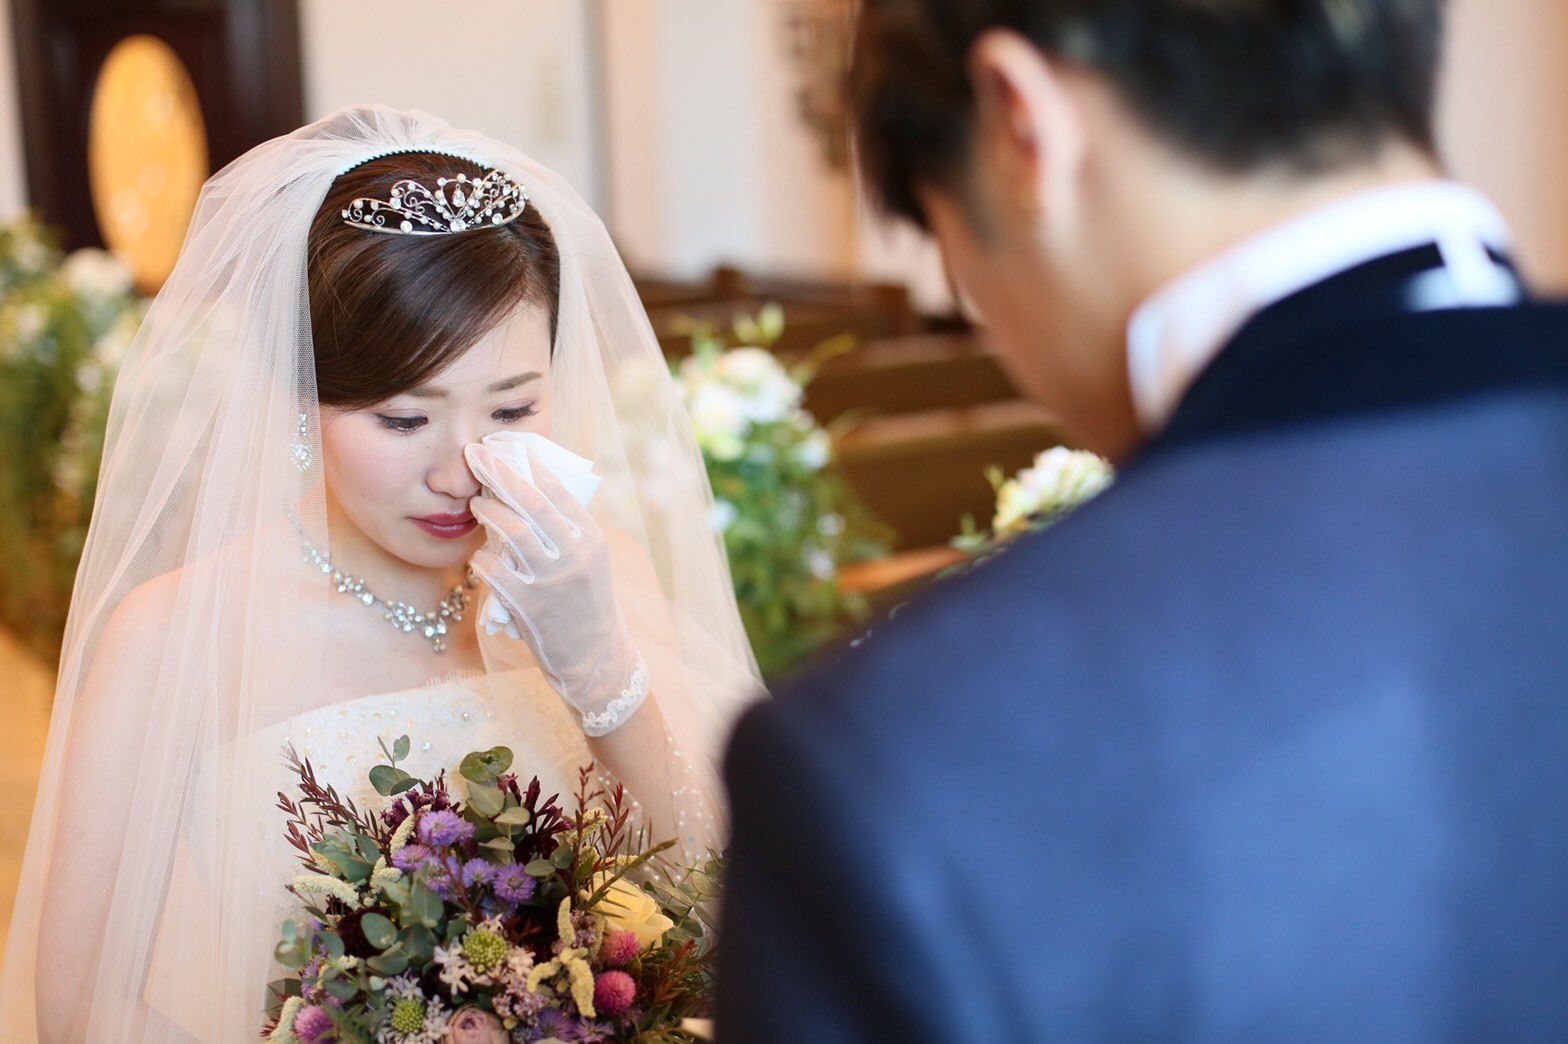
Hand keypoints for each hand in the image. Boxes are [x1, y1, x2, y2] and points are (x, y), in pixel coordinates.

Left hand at [464, 443, 647, 734]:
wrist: (594, 656)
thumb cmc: (584, 602)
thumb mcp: (588, 560)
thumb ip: (564, 529)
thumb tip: (523, 489)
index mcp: (591, 537)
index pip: (557, 490)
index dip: (527, 465)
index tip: (505, 447)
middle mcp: (575, 554)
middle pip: (532, 502)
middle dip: (500, 474)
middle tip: (476, 454)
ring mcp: (553, 581)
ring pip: (512, 533)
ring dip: (488, 512)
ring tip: (476, 504)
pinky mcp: (531, 607)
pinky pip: (496, 573)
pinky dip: (482, 560)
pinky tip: (477, 556)